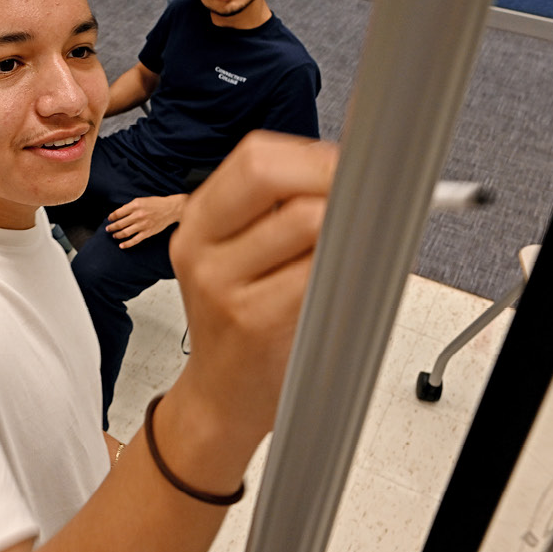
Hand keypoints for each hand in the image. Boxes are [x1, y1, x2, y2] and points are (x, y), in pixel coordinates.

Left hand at [106, 195, 186, 247]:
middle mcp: (138, 215)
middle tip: (108, 229)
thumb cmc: (156, 203)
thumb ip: (130, 206)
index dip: (111, 217)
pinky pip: (135, 240)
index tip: (109, 219)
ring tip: (114, 235)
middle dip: (112, 227)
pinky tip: (121, 245)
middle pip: (120, 224)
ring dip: (117, 235)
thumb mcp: (141, 200)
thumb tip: (120, 213)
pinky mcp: (147, 233)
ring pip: (125, 233)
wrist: (170, 209)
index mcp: (135, 206)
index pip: (118, 213)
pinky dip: (127, 244)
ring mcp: (143, 225)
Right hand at [169, 131, 334, 433]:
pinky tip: (344, 280)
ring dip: (342, 226)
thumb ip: (274, 214)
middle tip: (355, 197)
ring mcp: (223, 284)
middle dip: (324, 176)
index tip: (342, 169)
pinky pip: (317, 271)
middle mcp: (201, 248)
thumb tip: (345, 172)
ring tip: (349, 246)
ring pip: (304, 219)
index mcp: (197, 223)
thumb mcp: (234, 259)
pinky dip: (344, 267)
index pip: (253, 157)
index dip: (309, 155)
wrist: (221, 396)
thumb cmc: (240, 324)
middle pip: (266, 173)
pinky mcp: (256, 320)